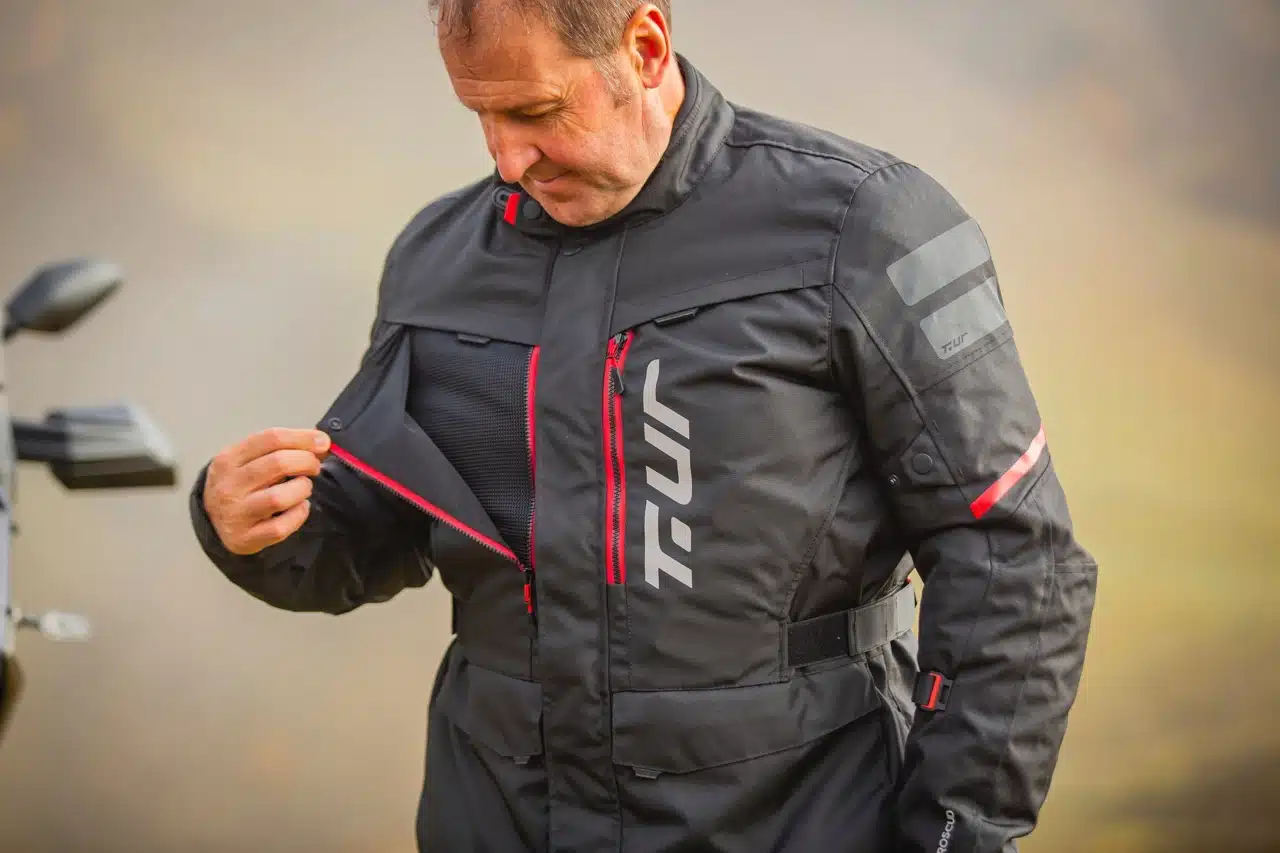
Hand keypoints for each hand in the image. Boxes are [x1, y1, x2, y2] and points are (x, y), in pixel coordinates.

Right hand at [202, 427, 331, 554]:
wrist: (213, 521)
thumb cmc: (240, 485)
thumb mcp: (249, 460)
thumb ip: (280, 448)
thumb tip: (321, 443)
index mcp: (229, 459)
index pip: (271, 438)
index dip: (303, 438)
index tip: (323, 442)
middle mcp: (229, 486)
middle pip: (278, 463)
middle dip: (307, 461)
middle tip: (314, 467)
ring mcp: (236, 514)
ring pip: (279, 497)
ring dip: (302, 489)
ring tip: (303, 487)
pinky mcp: (245, 538)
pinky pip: (281, 527)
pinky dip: (298, 515)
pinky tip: (299, 507)